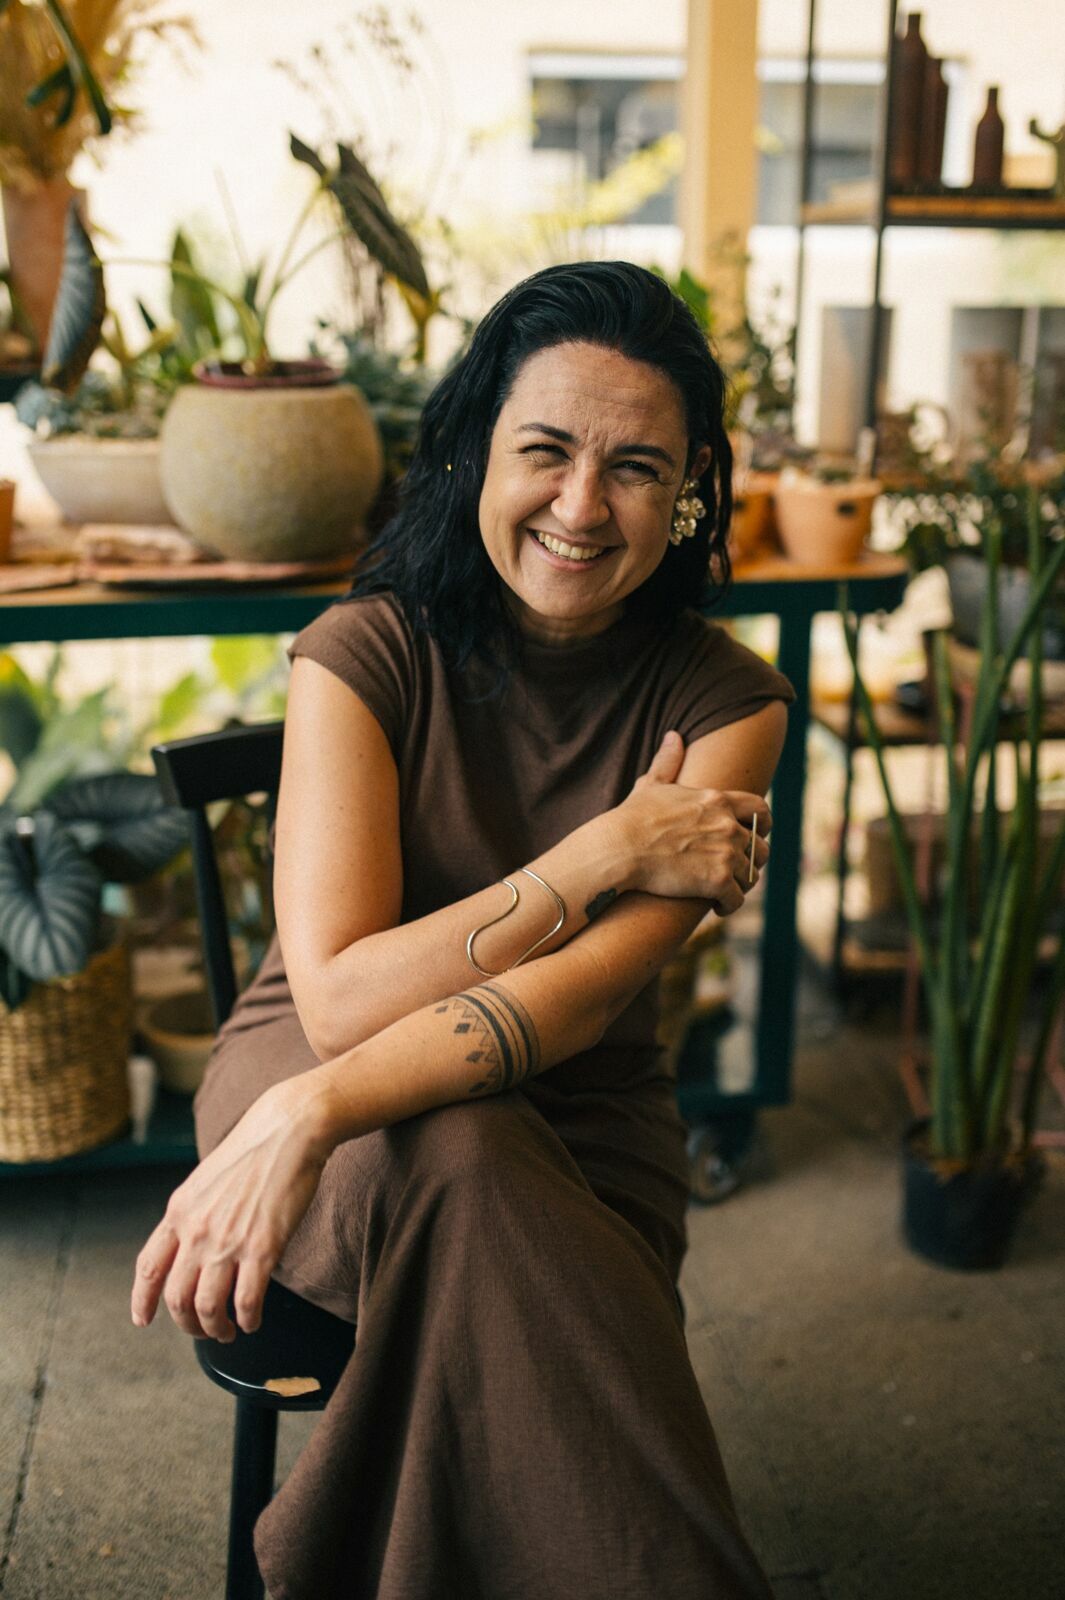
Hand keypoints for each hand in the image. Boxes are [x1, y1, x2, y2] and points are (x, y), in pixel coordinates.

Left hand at [130, 1080, 335, 1341]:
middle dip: (187, 1324)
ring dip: (215, 1329)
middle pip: (176, 1297)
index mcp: (179, 1211)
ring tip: (227, 1332)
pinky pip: (247, 1300)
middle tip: (204, 1330)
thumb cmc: (254, 1152)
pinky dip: (247, 1319)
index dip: (142, 1300)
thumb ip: (193, 1215)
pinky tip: (252, 1321)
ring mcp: (227, 1240)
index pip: (149, 1267)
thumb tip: (191, 1249)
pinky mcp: (262, 1247)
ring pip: (207, 1306)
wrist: (288, 1129)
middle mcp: (196, 1230)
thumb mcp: (206, 1180)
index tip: (143, 1320)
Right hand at [611, 730, 771, 914]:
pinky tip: (717, 906)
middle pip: (761, 847)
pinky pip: (737, 898)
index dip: (763, 825)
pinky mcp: (717, 880)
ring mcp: (725, 852)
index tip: (755, 835)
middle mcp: (728, 824)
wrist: (619, 848)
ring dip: (740, 884)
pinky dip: (729, 905)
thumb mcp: (651, 785)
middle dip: (752, 860)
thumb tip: (674, 736)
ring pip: (751, 875)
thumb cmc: (631, 817)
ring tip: (724, 891)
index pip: (761, 809)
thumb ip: (667, 762)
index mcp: (718, 800)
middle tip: (736, 869)